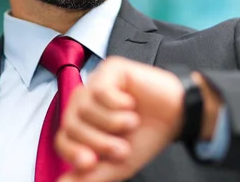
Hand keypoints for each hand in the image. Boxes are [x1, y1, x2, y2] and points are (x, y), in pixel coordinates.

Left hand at [55, 57, 185, 181]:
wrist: (178, 117)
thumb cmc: (148, 135)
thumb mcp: (118, 164)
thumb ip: (89, 176)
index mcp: (84, 124)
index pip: (62, 139)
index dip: (74, 152)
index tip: (91, 162)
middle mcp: (86, 101)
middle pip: (71, 124)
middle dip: (99, 141)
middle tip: (122, 147)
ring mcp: (97, 83)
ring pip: (85, 107)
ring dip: (113, 122)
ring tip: (132, 122)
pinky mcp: (111, 68)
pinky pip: (100, 90)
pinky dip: (118, 103)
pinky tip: (131, 103)